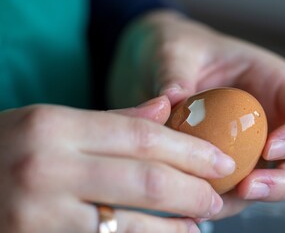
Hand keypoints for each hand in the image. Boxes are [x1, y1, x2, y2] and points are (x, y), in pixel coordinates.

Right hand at [0, 96, 235, 231]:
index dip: (189, 150)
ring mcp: (40, 215)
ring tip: (198, 222)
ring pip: (131, 225)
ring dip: (174, 226)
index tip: (220, 160)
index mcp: (53, 127)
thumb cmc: (10, 148)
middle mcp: (47, 168)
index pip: (141, 136)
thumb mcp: (52, 123)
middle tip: (217, 196)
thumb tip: (164, 108)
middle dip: (192, 190)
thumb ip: (112, 120)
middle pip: (146, 180)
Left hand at [109, 11, 284, 219]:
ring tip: (219, 200)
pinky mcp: (232, 162)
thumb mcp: (175, 51)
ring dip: (256, 198)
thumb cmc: (180, 51)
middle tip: (249, 187)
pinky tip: (201, 200)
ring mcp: (254, 145)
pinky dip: (226, 201)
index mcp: (274, 84)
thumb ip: (175, 73)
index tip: (271, 147)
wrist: (162, 67)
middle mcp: (273, 118)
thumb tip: (172, 99)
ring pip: (279, 182)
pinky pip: (240, 190)